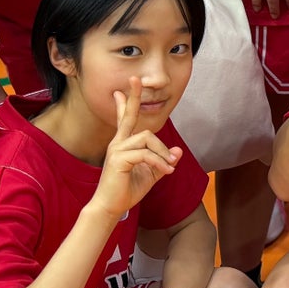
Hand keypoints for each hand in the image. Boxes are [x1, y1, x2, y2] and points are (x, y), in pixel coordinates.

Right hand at [90, 78, 184, 218]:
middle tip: (135, 79)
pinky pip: (145, 154)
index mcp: (123, 145)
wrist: (110, 208)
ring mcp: (117, 150)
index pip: (125, 120)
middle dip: (134, 97)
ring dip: (162, 152)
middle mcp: (118, 144)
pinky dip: (158, 162)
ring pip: (147, 138)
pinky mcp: (119, 160)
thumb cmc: (127, 191)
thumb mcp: (150, 175)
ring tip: (169, 167)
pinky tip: (166, 172)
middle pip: (129, 116)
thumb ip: (163, 162)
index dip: (125, 104)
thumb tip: (178, 151)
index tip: (120, 90)